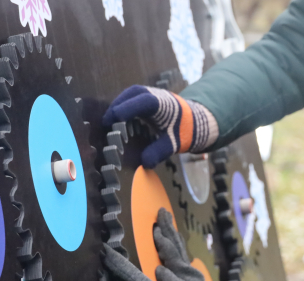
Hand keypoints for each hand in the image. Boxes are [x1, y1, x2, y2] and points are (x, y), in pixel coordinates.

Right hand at [102, 85, 218, 167]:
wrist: (196, 120)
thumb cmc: (184, 131)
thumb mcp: (174, 144)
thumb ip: (159, 152)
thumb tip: (145, 163)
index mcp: (162, 104)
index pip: (142, 102)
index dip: (125, 109)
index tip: (111, 121)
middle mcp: (156, 95)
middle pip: (132, 94)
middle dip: (117, 106)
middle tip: (106, 123)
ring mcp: (152, 93)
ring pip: (131, 94)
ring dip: (119, 105)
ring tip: (109, 121)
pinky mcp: (149, 96)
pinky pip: (133, 97)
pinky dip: (123, 105)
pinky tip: (118, 118)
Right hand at [153, 209, 209, 280]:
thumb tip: (159, 269)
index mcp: (184, 272)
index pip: (171, 253)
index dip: (163, 242)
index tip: (154, 230)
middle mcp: (187, 268)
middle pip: (176, 244)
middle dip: (168, 227)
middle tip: (162, 210)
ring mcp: (188, 270)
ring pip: (178, 246)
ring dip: (170, 231)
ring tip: (165, 218)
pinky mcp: (187, 274)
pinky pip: (179, 253)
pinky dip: (174, 242)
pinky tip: (171, 238)